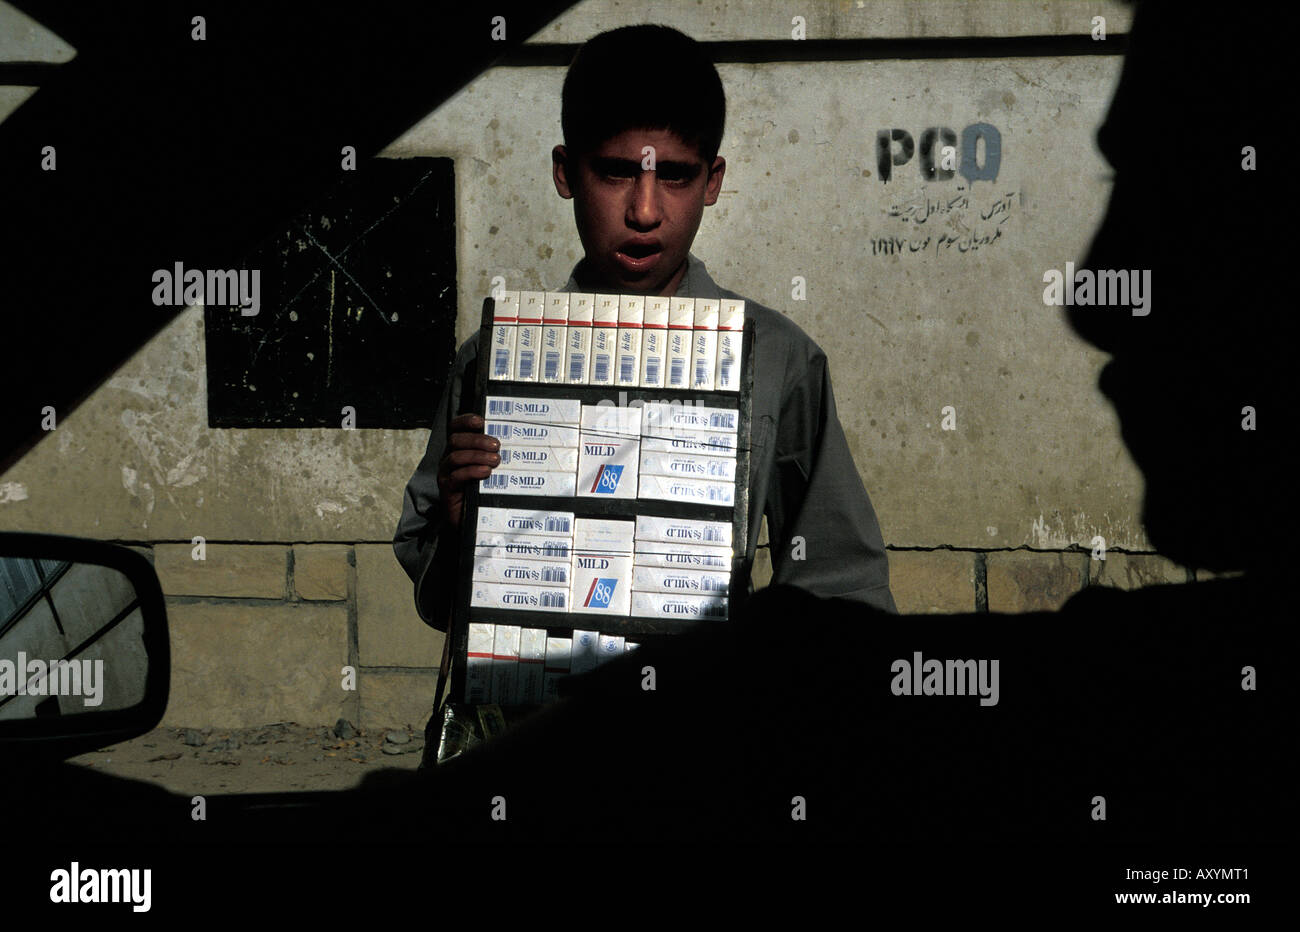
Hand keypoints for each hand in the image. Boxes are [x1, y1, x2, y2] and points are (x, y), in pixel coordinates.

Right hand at [437, 413, 499, 528]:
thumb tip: (516, 444)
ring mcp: (446, 474)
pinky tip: (485, 472)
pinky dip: (471, 472)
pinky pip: (455, 477)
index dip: (465, 421)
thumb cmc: (481, 493)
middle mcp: (449, 459)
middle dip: (477, 440)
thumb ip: (495, 456)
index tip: (481, 421)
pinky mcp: (447, 490)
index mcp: (459, 450)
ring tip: (495, 460)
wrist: (470, 521)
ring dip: (477, 455)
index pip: (456, 428)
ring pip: (455, 457)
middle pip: (455, 440)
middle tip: (496, 445)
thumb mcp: (490, 470)